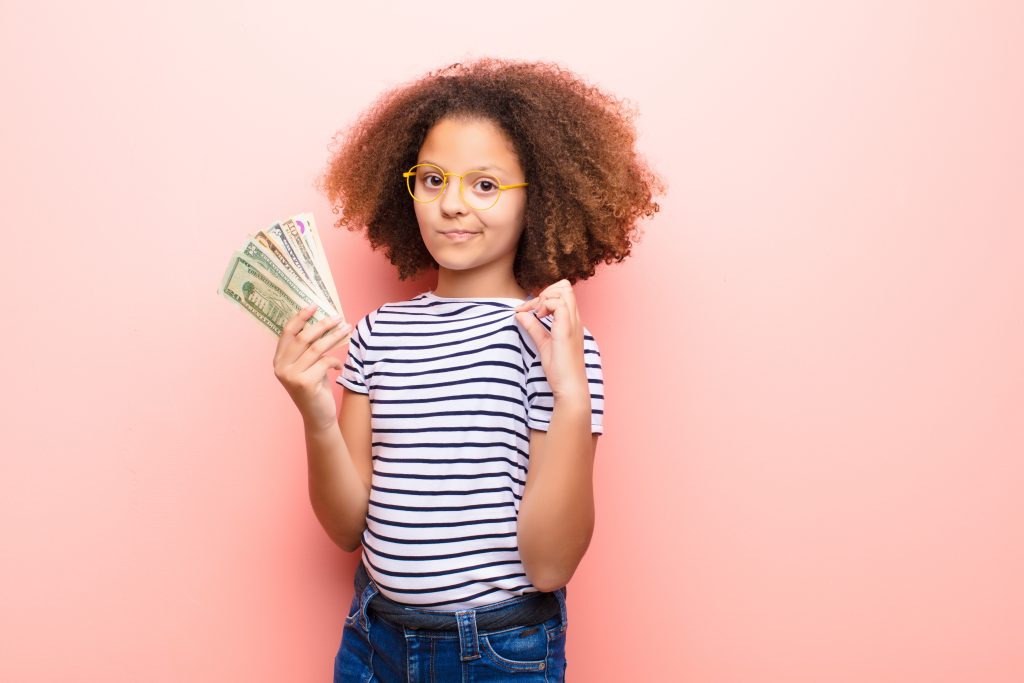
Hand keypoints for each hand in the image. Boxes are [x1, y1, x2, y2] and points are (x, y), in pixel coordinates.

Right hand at [273, 304, 351, 430]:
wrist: (318, 417)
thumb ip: (308, 349)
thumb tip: (322, 322)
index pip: (287, 332)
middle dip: (323, 325)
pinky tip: (339, 366)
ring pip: (316, 348)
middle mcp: (280, 367)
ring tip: (347, 329)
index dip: (300, 317)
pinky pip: (324, 362)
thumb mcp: (308, 365)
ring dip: (334, 337)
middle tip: (338, 318)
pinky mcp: (304, 383)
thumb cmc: (315, 388)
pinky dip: (335, 361)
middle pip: (303, 338)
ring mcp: (291, 376)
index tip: (314, 305)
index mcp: (278, 360)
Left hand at [514, 279, 589, 402]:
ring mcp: (573, 323)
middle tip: (533, 308)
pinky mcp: (566, 330)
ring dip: (544, 297)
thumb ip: (533, 328)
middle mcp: (575, 319)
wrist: (569, 387)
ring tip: (535, 312)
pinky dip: (545, 305)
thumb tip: (521, 314)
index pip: (564, 293)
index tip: (528, 310)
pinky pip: (558, 304)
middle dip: (545, 291)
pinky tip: (539, 317)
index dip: (545, 295)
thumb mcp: (543, 343)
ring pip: (563, 291)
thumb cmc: (560, 369)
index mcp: (572, 321)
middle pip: (566, 287)